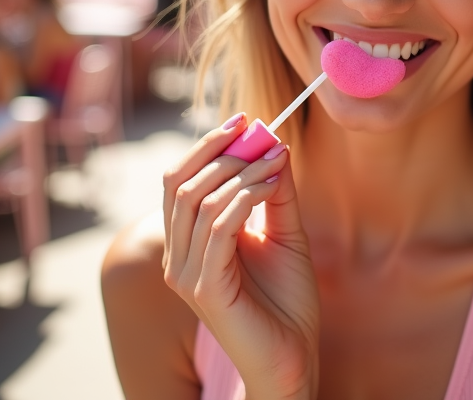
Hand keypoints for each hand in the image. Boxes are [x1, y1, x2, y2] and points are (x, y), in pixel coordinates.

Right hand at [162, 114, 318, 398]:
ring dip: (240, 172)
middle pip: (180, 184)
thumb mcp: (284, 231)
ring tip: (275, 162)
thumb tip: (272, 143)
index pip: (179, 179)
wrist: (294, 353)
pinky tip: (271, 186)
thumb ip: (274, 191)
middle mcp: (178, 254)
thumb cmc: (287, 298)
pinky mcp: (204, 288)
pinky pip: (217, 229)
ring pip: (199, 202)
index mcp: (189, 239)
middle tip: (260, 136)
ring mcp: (187, 273)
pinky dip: (245, 198)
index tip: (244, 120)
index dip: (207, 145)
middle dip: (221, 151)